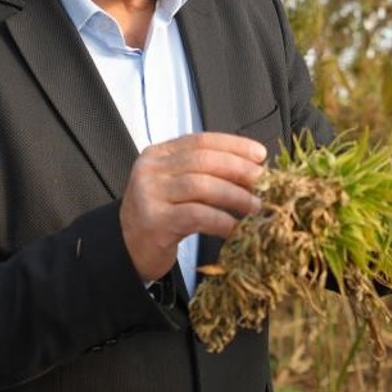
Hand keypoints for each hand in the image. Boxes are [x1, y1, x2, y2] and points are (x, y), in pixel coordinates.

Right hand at [119, 132, 267, 282]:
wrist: (127, 250)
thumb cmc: (160, 217)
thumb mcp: (177, 188)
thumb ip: (205, 173)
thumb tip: (253, 169)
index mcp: (158, 154)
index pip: (201, 141)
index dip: (234, 145)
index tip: (260, 155)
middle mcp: (150, 169)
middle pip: (203, 160)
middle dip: (239, 169)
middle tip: (264, 181)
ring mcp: (149, 194)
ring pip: (201, 185)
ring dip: (235, 195)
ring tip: (256, 207)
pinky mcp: (154, 221)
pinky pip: (196, 215)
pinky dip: (221, 220)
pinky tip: (236, 228)